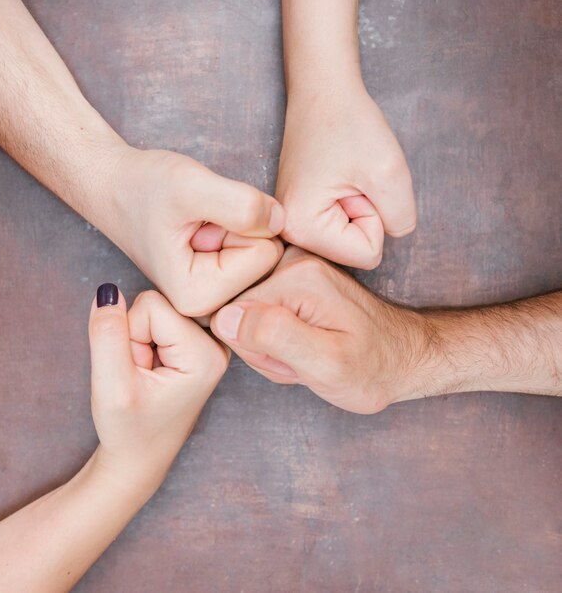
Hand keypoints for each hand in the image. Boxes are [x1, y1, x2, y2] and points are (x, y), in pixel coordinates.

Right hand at [88, 146, 284, 316]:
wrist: (115, 186)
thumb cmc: (143, 185)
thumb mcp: (190, 186)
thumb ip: (240, 205)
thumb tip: (282, 221)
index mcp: (199, 297)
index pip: (266, 254)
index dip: (241, 222)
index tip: (200, 220)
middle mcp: (208, 308)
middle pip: (267, 257)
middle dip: (240, 228)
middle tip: (198, 221)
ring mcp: (213, 298)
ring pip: (261, 252)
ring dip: (235, 227)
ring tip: (197, 224)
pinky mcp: (216, 284)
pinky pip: (252, 251)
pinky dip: (232, 230)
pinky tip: (201, 229)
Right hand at [88, 284, 228, 493]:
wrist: (140, 458)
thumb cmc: (129, 431)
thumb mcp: (111, 386)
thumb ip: (107, 335)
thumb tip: (108, 291)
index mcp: (206, 353)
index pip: (151, 304)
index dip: (129, 334)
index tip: (136, 372)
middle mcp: (217, 342)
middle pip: (156, 303)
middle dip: (135, 335)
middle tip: (141, 375)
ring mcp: (209, 341)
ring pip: (154, 310)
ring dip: (139, 339)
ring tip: (146, 374)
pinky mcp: (197, 343)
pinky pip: (158, 319)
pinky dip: (144, 341)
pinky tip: (151, 369)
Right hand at [210, 247, 425, 413]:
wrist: (404, 358)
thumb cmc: (373, 367)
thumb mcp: (325, 364)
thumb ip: (274, 337)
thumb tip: (224, 317)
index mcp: (296, 276)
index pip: (230, 314)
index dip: (255, 349)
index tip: (290, 359)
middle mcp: (291, 262)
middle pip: (238, 313)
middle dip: (265, 349)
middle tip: (303, 361)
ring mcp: (293, 269)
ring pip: (249, 317)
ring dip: (273, 348)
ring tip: (309, 356)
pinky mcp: (295, 281)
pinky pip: (263, 313)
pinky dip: (279, 339)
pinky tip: (306, 346)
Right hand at [277, 81, 416, 268]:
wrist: (322, 92)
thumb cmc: (349, 123)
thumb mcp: (389, 172)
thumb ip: (401, 217)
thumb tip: (394, 234)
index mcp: (302, 229)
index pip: (368, 255)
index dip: (376, 216)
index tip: (357, 181)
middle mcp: (289, 233)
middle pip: (357, 250)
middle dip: (366, 214)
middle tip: (351, 177)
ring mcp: (292, 224)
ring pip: (351, 239)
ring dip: (359, 207)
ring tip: (345, 175)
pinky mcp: (300, 213)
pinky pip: (342, 225)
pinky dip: (350, 203)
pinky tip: (338, 177)